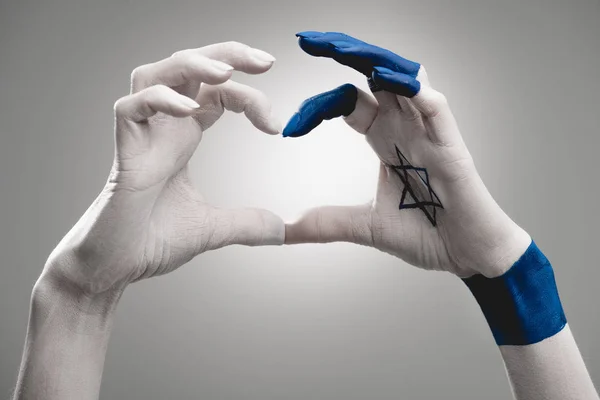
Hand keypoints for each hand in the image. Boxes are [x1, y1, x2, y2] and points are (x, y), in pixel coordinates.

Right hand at [43, 42, 284, 294]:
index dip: (248, 94)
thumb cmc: (151, 240)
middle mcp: (163, 129)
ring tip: (226, 73)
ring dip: (190, 65)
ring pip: (155, 74)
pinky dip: (158, 100)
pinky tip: (188, 110)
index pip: (216, 93)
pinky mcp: (123, 154)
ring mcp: (141, 138)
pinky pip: (130, 108)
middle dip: (226, 54)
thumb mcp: (212, 229)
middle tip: (265, 61)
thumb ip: (247, 224)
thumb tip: (283, 230)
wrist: (115, 268)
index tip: (277, 124)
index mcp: (183, 137)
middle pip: (188, 68)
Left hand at [284, 32, 529, 277]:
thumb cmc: (427, 234)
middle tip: (309, 41)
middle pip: (375, 76)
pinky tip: (386, 79)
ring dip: (374, 61)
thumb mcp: (365, 226)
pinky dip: (414, 90)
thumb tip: (285, 228)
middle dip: (344, 54)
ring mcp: (428, 133)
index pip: (348, 102)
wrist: (468, 255)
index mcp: (384, 139)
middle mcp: (405, 128)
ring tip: (341, 48)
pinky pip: (435, 106)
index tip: (290, 126)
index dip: (318, 106)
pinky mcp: (450, 146)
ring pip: (405, 79)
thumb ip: (326, 222)